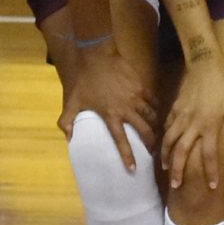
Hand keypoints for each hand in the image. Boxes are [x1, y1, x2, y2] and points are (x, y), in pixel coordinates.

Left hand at [59, 47, 158, 171]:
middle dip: (151, 143)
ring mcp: (137, 97)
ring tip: (156, 134)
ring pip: (152, 117)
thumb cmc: (84, 80)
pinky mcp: (142, 87)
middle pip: (145, 130)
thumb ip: (68, 122)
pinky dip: (156, 110)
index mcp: (110, 116)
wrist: (97, 55)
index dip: (128, 156)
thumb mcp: (71, 102)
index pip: (121, 141)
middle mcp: (127, 109)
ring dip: (155, 127)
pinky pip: (154, 102)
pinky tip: (155, 114)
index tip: (134, 169)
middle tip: (152, 151)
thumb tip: (68, 139)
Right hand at [161, 62, 223, 192]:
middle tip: (176, 186)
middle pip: (182, 152)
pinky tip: (163, 148)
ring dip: (166, 157)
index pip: (210, 154)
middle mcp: (193, 125)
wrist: (205, 67)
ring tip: (165, 169)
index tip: (212, 186)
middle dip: (178, 170)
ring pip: (169, 141)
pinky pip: (166, 128)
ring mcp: (181, 117)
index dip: (211, 171)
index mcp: (210, 126)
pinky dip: (164, 140)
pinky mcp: (173, 110)